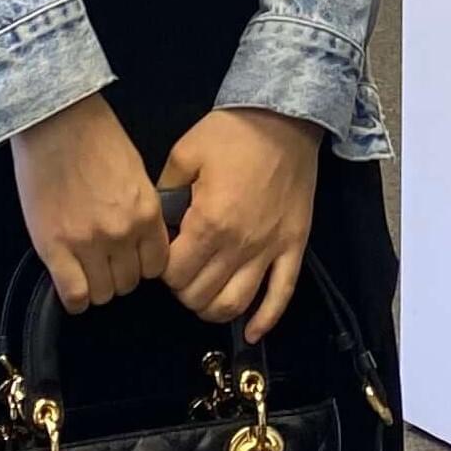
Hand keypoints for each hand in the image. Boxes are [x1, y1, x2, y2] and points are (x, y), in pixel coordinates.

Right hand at [10, 91, 168, 314]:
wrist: (55, 120)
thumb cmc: (94, 136)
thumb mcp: (136, 173)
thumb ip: (140, 211)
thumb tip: (139, 239)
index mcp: (146, 213)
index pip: (156, 266)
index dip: (141, 265)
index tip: (130, 259)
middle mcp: (122, 233)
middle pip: (129, 282)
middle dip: (118, 274)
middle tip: (104, 260)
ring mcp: (88, 243)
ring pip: (103, 293)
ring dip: (96, 285)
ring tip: (84, 267)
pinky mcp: (54, 247)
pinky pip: (73, 294)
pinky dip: (74, 297)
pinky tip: (71, 283)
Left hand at [157, 108, 321, 343]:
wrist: (285, 118)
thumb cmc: (233, 132)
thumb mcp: (184, 153)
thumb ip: (165, 192)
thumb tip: (156, 220)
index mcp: (209, 222)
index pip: (174, 273)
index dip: (162, 272)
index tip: (163, 258)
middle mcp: (239, 244)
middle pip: (201, 294)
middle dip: (183, 291)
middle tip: (180, 274)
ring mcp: (270, 249)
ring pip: (236, 303)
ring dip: (213, 310)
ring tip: (204, 298)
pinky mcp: (294, 246)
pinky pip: (282, 294)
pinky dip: (266, 320)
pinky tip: (250, 331)